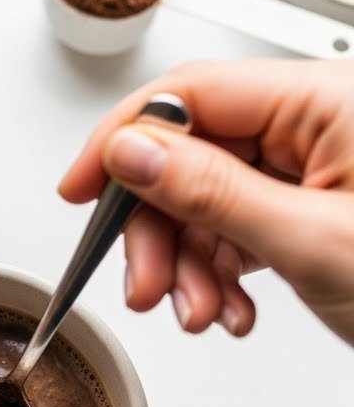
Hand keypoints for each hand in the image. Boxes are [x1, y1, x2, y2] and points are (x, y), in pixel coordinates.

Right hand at [59, 59, 353, 346]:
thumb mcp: (313, 241)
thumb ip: (214, 193)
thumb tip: (130, 152)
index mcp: (324, 100)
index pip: (193, 93)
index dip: (125, 138)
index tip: (81, 188)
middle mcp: (317, 120)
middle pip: (194, 155)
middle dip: (161, 229)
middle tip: (148, 284)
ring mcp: (315, 164)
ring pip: (210, 199)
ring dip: (190, 264)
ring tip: (201, 313)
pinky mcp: (313, 205)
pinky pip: (241, 225)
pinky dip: (223, 273)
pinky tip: (231, 309)